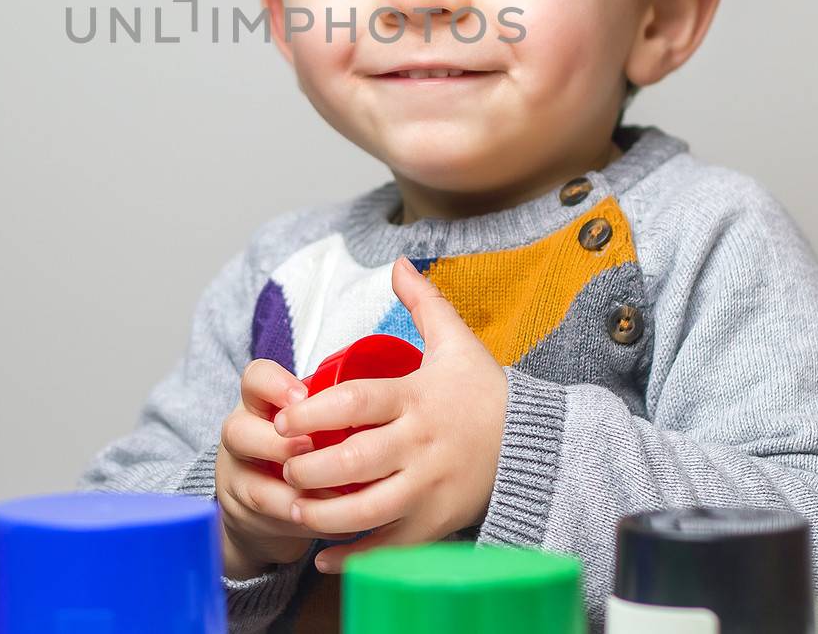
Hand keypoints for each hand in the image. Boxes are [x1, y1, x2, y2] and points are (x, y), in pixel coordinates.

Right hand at [214, 358, 321, 578]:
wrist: (269, 500)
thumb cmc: (305, 445)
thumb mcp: (311, 420)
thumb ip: (331, 412)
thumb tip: (380, 407)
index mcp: (259, 402)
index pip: (255, 379)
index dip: (275, 385)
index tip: (302, 396)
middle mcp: (240, 435)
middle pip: (238, 432)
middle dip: (281, 445)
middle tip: (313, 451)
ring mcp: (236, 477)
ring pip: (254, 487)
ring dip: (300, 494)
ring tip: (339, 496)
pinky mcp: (243, 514)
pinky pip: (273, 522)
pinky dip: (309, 521)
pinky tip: (341, 523)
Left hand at [273, 256, 508, 572]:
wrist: (535, 444)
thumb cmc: (485, 393)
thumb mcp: (458, 342)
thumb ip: (423, 302)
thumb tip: (397, 260)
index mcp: (417, 398)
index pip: (357, 401)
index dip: (314, 410)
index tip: (282, 416)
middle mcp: (421, 445)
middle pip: (356, 460)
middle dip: (311, 467)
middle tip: (282, 464)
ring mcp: (430, 488)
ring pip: (370, 509)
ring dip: (326, 514)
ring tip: (294, 506)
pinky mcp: (437, 523)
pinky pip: (391, 546)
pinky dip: (355, 556)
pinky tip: (323, 557)